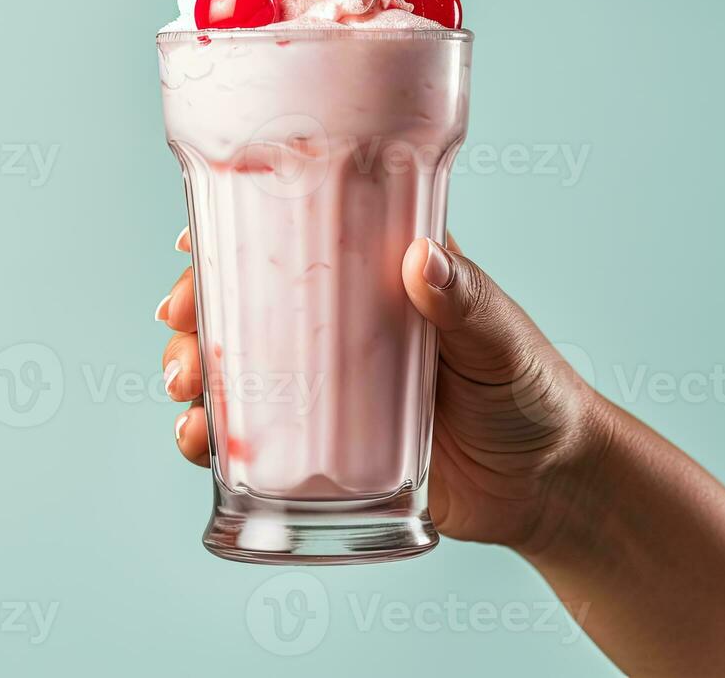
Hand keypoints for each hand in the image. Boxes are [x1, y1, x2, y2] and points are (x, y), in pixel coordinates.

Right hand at [157, 232, 609, 551]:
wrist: (548, 488)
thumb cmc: (532, 393)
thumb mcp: (501, 341)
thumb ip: (465, 302)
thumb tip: (422, 257)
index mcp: (374, 276)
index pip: (293, 238)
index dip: (234, 236)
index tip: (191, 244)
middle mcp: (337, 325)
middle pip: (244, 303)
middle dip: (194, 310)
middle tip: (176, 326)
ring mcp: (323, 386)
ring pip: (235, 367)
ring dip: (193, 371)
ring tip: (186, 391)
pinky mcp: (320, 447)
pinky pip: (252, 437)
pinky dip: (214, 438)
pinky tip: (200, 443)